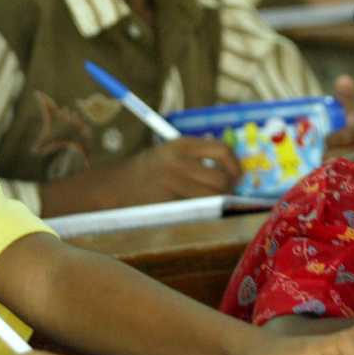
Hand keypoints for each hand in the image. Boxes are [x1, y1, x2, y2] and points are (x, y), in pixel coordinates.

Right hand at [104, 137, 242, 203]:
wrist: (116, 186)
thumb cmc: (149, 170)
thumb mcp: (171, 153)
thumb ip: (197, 157)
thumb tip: (232, 171)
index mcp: (181, 144)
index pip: (222, 150)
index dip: (235, 165)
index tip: (237, 175)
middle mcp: (178, 162)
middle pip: (220, 178)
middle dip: (229, 189)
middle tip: (228, 193)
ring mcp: (172, 183)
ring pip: (212, 196)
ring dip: (218, 202)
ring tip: (215, 202)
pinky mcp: (167, 202)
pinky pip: (196, 208)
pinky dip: (202, 209)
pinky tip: (197, 208)